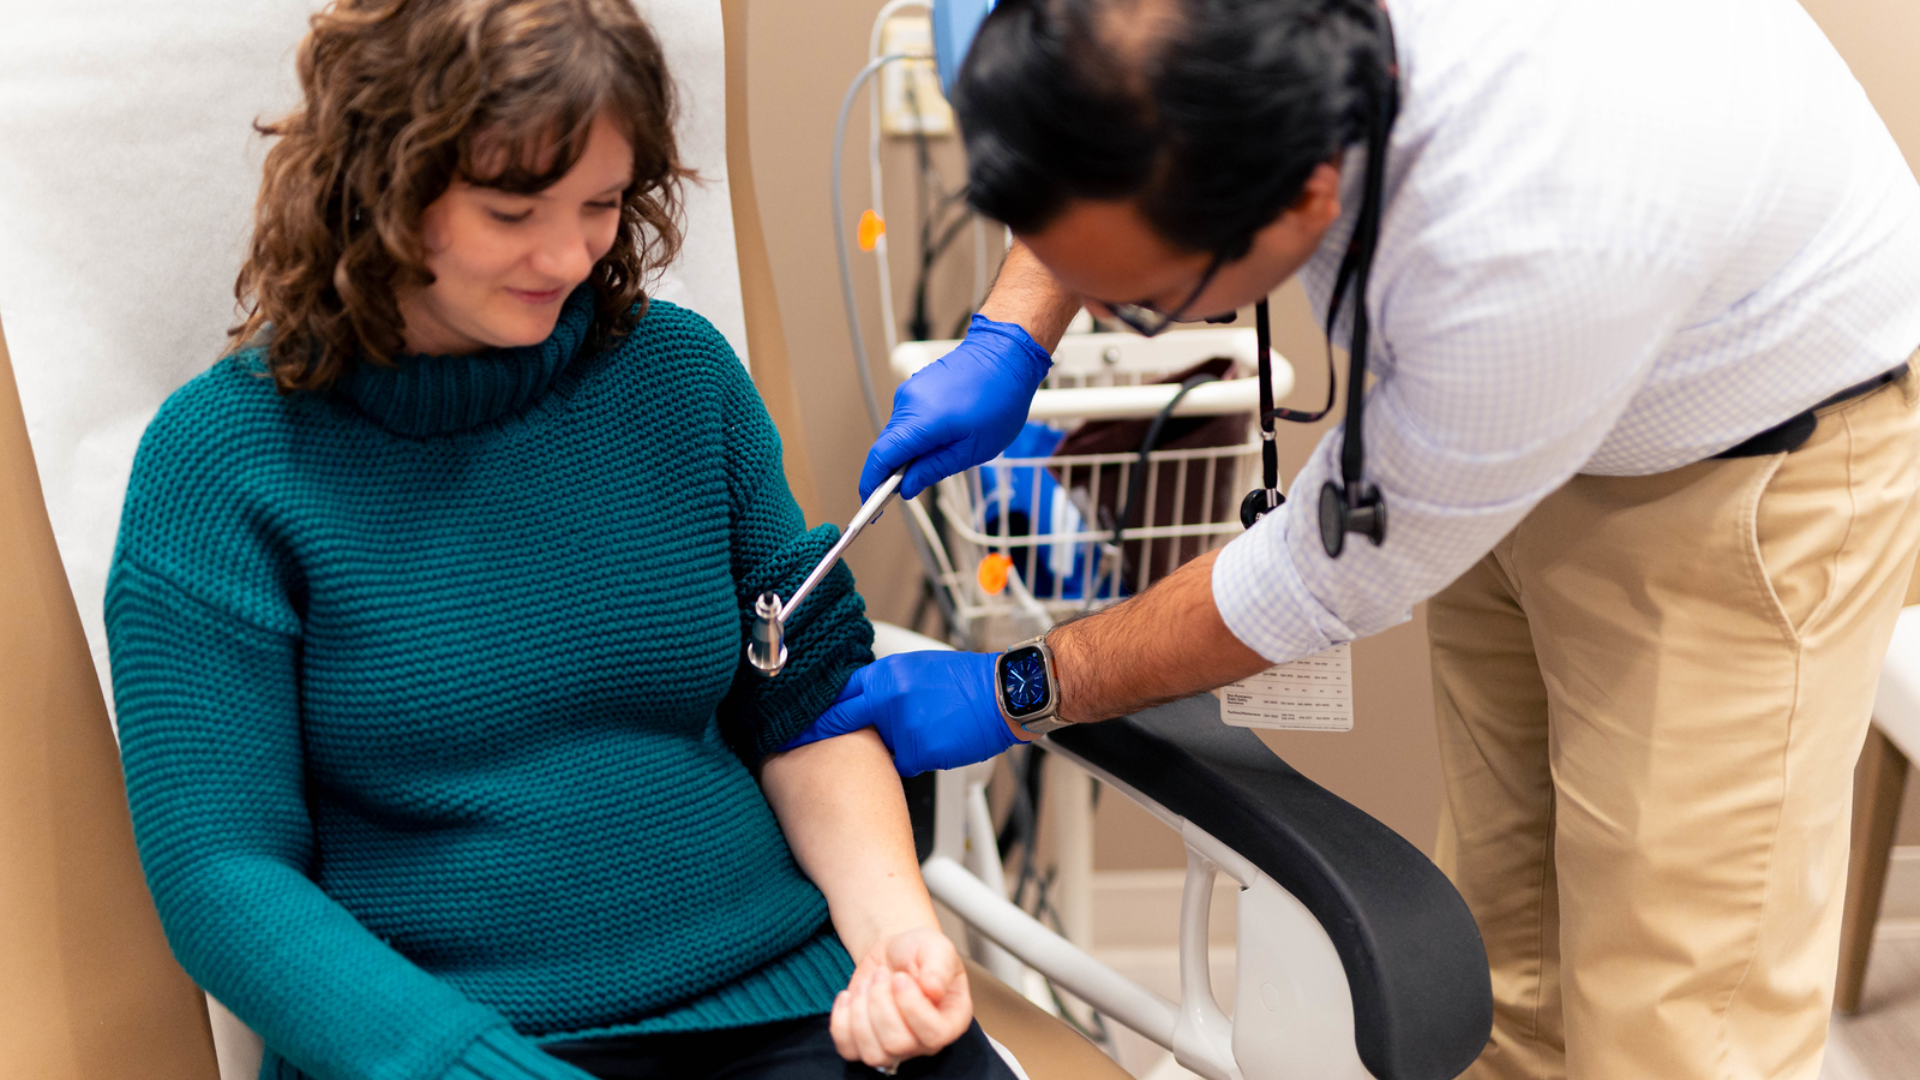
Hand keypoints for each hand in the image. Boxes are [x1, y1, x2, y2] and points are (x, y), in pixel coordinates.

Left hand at [783, 652, 1019, 775]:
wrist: (1004, 695)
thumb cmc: (967, 682)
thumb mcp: (917, 669)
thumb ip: (885, 685)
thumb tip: (860, 702)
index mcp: (886, 673)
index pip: (837, 694)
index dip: (813, 713)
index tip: (788, 725)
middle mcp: (888, 697)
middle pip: (841, 721)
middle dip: (819, 736)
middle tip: (793, 746)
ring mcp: (901, 727)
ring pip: (877, 749)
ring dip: (888, 748)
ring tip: (921, 733)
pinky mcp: (917, 752)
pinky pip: (904, 764)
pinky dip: (915, 760)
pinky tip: (937, 744)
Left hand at [831, 927, 973, 1068]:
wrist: (891, 953)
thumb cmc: (918, 951)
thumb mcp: (935, 946)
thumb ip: (939, 966)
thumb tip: (934, 989)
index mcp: (951, 1020)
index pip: (935, 1034)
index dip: (913, 1007)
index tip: (901, 978)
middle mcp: (924, 1042)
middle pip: (899, 1045)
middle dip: (882, 1004)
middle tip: (882, 975)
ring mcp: (894, 1048)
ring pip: (874, 1055)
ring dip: (862, 1014)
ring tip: (868, 984)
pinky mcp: (865, 1044)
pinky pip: (848, 1050)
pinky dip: (841, 1021)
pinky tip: (848, 996)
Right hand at [861, 315, 1052, 500]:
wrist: (1006, 353)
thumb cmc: (999, 399)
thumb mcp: (973, 448)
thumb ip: (934, 469)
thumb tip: (906, 488)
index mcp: (921, 420)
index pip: (881, 457)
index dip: (871, 483)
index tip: (869, 502)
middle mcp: (908, 403)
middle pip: (887, 447)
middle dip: (892, 473)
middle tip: (909, 492)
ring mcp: (910, 392)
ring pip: (897, 434)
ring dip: (908, 453)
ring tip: (939, 459)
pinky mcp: (915, 387)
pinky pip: (906, 419)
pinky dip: (914, 436)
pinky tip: (940, 439)